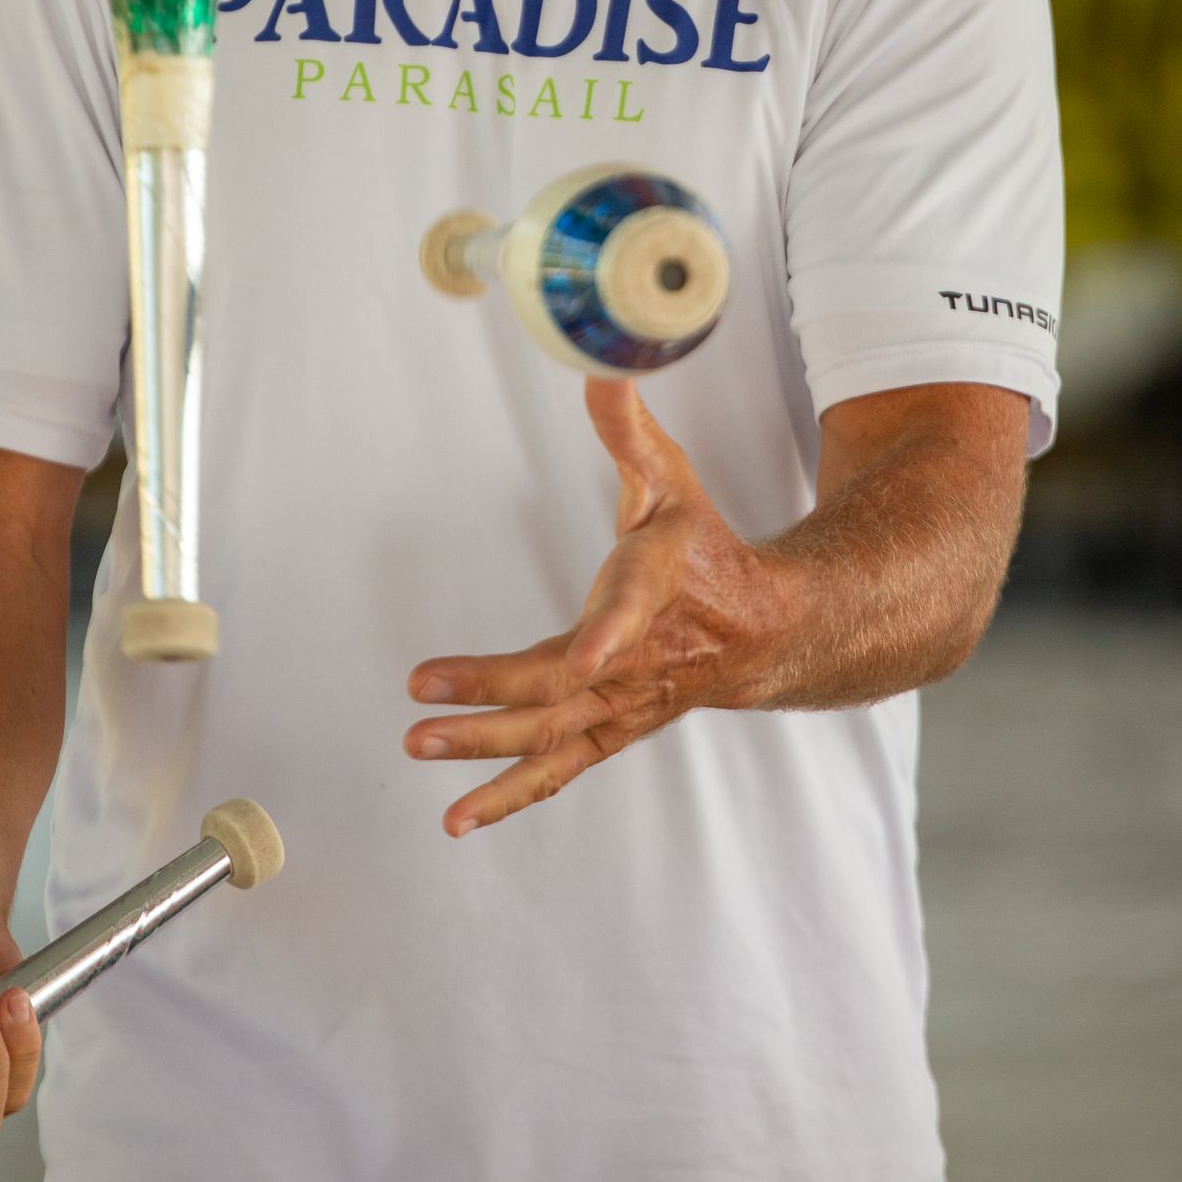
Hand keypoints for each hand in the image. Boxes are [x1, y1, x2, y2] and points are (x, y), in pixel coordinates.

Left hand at [404, 378, 780, 835]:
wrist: (762, 631)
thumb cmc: (704, 548)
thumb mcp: (670, 480)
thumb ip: (627, 429)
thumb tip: (599, 362)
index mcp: (653, 591)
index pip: (629, 614)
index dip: (605, 635)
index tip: (581, 655)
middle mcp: (635, 660)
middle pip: (561, 689)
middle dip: (491, 699)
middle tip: (421, 705)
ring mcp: (621, 705)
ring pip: (552, 737)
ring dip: (484, 750)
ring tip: (419, 749)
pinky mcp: (609, 730)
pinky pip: (557, 770)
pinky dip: (508, 796)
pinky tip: (456, 819)